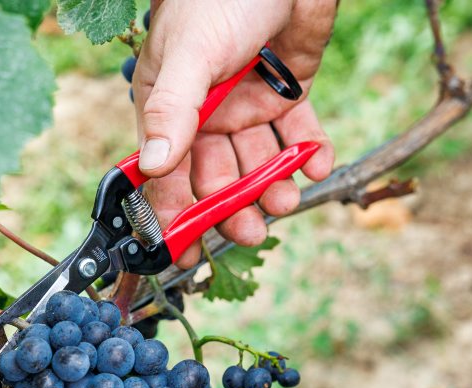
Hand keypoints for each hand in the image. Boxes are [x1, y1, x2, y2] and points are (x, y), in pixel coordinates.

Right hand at [134, 0, 337, 267]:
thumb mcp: (191, 54)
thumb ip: (173, 109)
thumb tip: (153, 167)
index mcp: (170, 106)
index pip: (166, 171)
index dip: (173, 211)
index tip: (184, 250)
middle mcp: (206, 113)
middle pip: (215, 176)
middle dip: (232, 206)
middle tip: (251, 230)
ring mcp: (247, 104)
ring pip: (257, 162)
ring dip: (272, 185)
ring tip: (287, 200)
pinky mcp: (287, 93)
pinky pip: (297, 133)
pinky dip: (309, 151)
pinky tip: (318, 162)